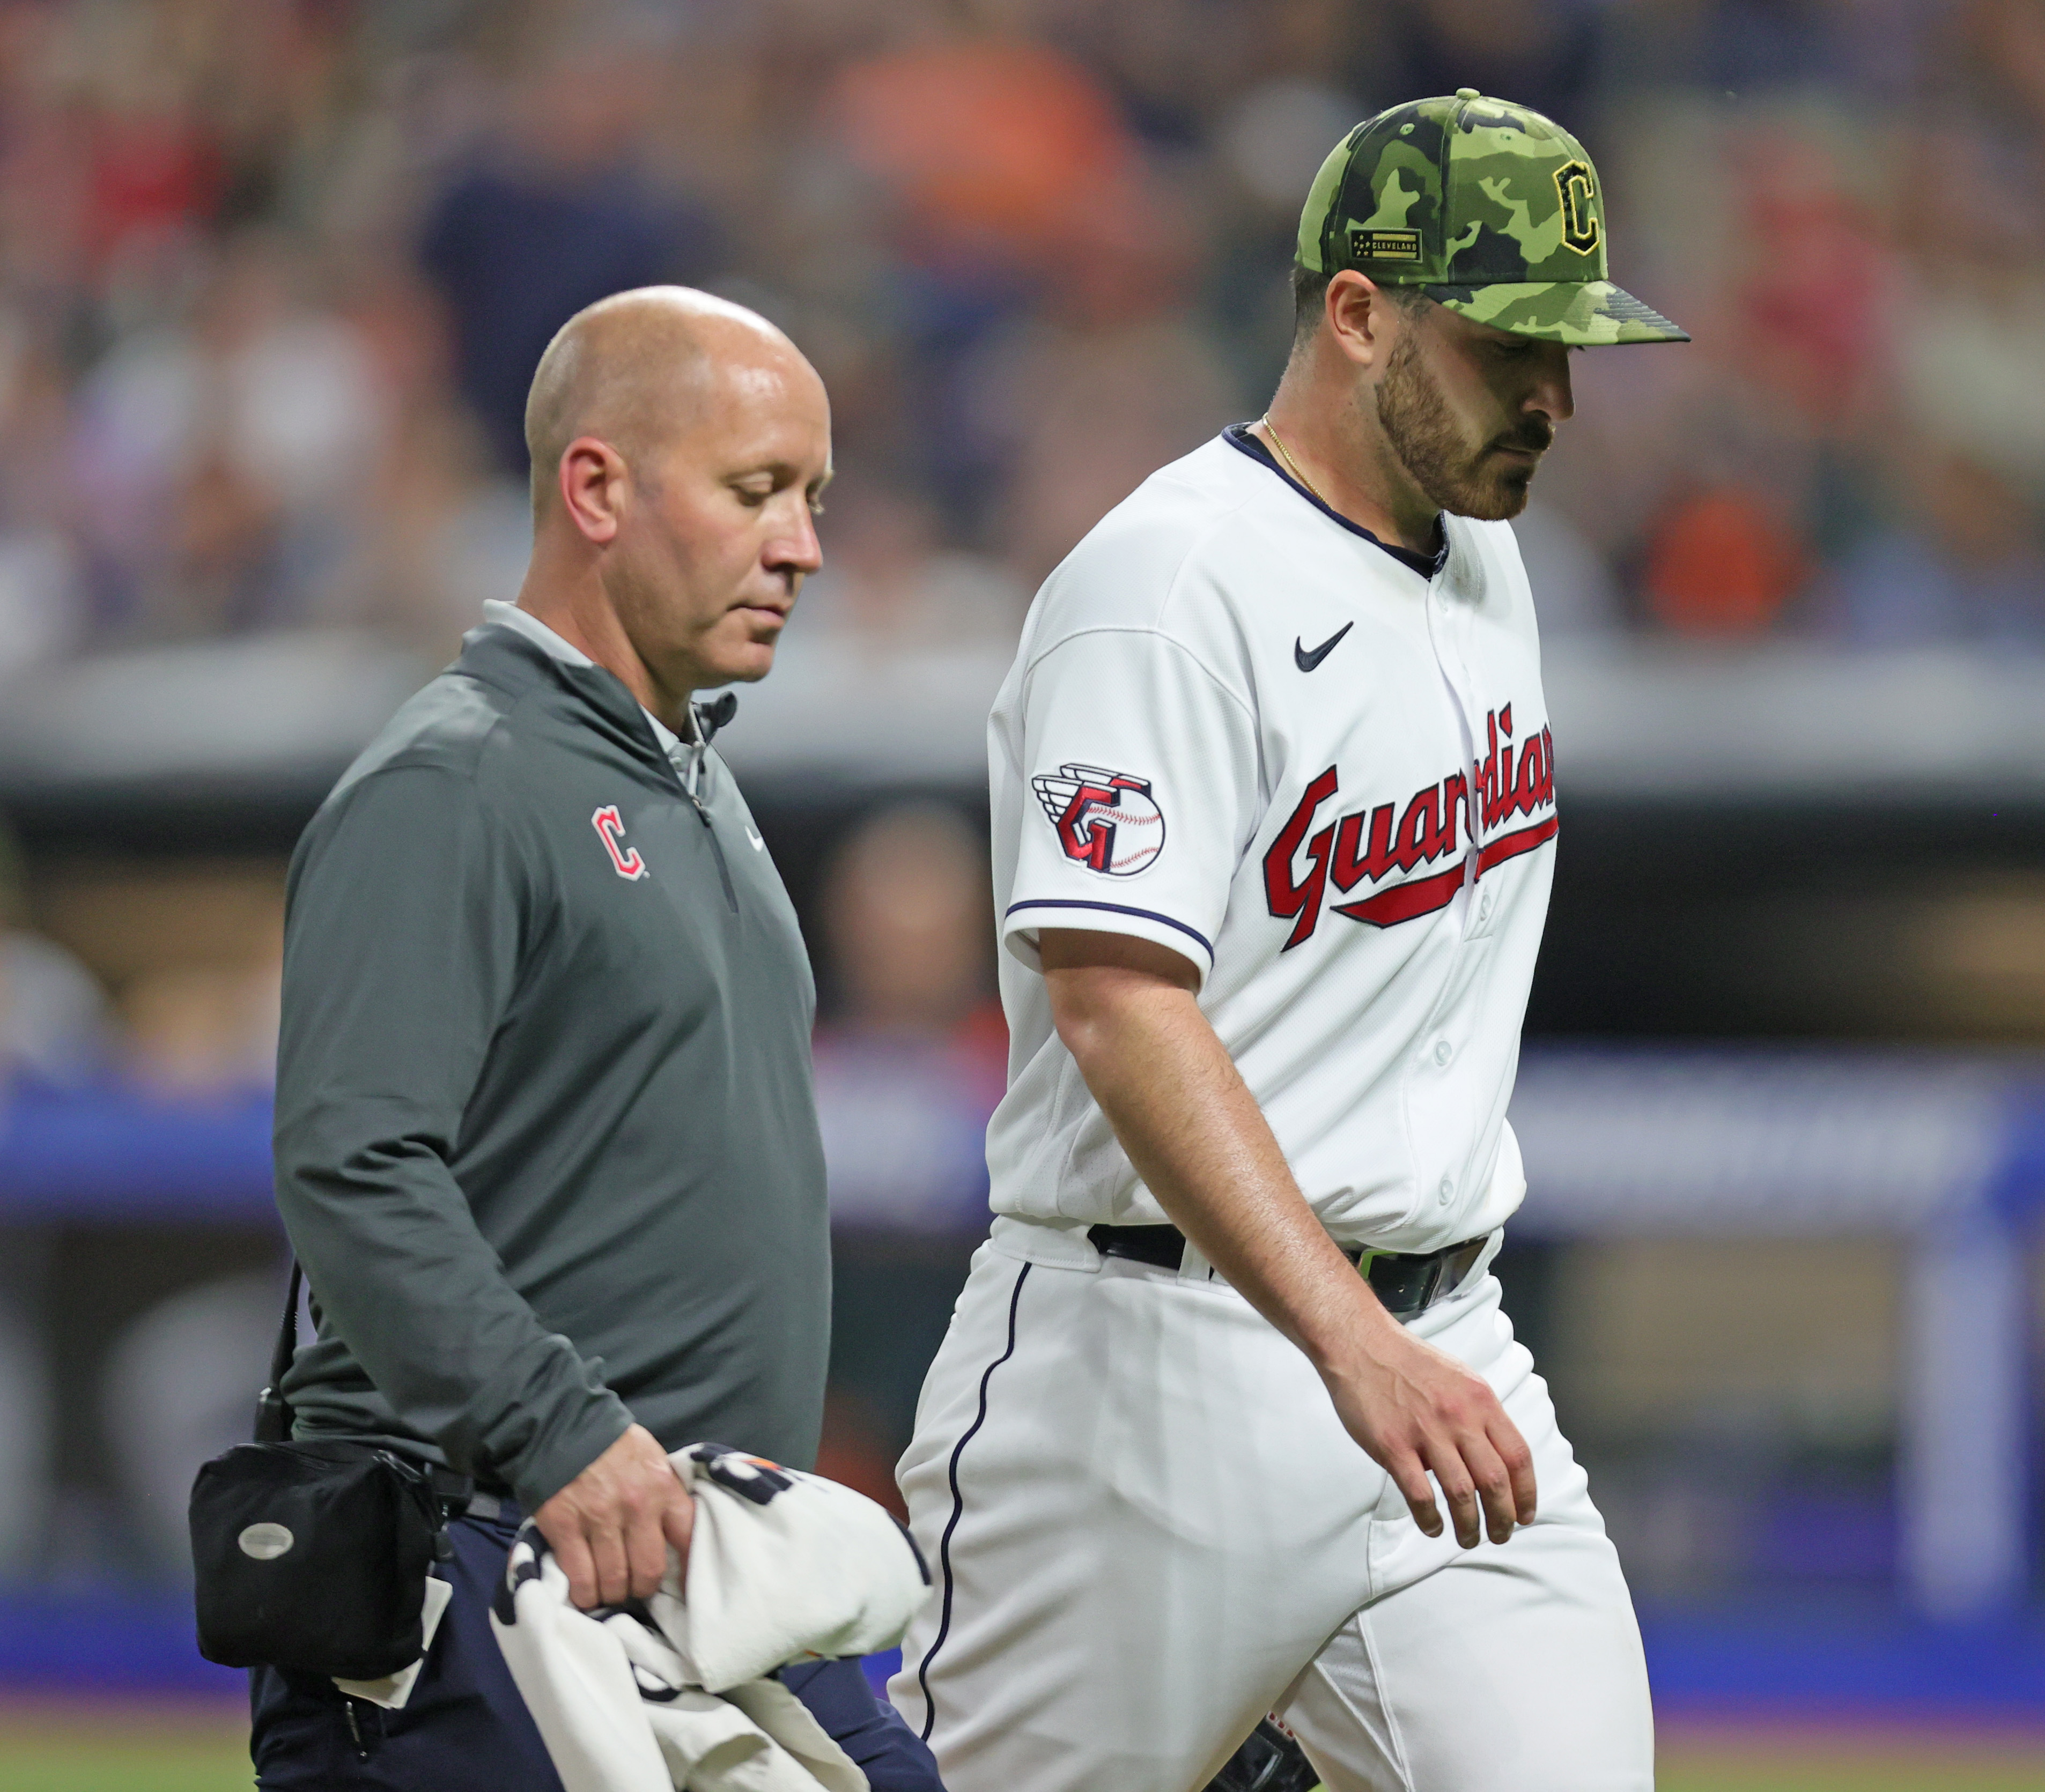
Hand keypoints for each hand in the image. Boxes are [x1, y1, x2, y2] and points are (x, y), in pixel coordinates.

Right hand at [532, 1423, 694, 1609]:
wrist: (562, 1424)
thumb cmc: (612, 1444)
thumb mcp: (652, 1459)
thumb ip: (665, 1493)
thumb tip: (674, 1534)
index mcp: (663, 1487)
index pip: (688, 1538)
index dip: (688, 1571)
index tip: (684, 1588)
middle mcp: (636, 1506)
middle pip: (648, 1571)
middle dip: (641, 1588)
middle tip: (633, 1588)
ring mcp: (599, 1517)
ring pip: (614, 1581)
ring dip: (612, 1595)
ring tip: (608, 1592)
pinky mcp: (565, 1526)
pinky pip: (581, 1578)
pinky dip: (584, 1594)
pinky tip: (585, 1593)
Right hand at [1322, 1312, 1535, 1547]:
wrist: (1362, 1344)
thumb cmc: (1410, 1362)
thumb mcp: (1461, 1378)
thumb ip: (1480, 1415)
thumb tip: (1493, 1457)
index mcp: (1481, 1401)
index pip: (1518, 1456)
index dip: (1526, 1493)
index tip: (1525, 1515)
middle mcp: (1459, 1417)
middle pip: (1495, 1481)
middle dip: (1503, 1518)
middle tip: (1500, 1535)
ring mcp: (1426, 1432)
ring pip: (1461, 1494)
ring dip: (1470, 1525)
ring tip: (1468, 1538)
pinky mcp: (1393, 1446)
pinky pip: (1419, 1494)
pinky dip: (1430, 1519)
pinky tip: (1432, 1527)